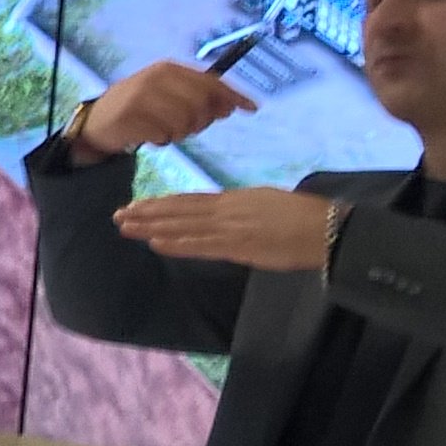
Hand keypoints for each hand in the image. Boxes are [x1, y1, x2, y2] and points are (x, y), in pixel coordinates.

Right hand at [73, 57, 249, 153]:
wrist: (98, 121)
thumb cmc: (141, 107)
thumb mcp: (169, 94)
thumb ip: (198, 97)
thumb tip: (231, 107)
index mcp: (169, 69)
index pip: (211, 81)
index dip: (233, 95)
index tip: (252, 109)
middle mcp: (156, 78)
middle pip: (202, 103)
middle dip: (202, 121)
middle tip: (190, 128)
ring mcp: (142, 96)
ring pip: (184, 121)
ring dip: (180, 133)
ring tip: (168, 132)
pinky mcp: (130, 116)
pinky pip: (163, 135)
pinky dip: (162, 140)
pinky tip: (152, 137)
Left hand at [116, 188, 339, 270]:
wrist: (327, 227)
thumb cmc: (305, 217)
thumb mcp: (267, 203)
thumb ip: (243, 208)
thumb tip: (226, 212)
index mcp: (234, 199)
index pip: (191, 201)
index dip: (163, 203)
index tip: (140, 204)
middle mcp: (227, 209)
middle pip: (179, 210)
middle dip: (147, 212)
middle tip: (118, 214)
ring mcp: (230, 227)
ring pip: (182, 225)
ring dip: (151, 226)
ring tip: (125, 226)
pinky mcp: (238, 246)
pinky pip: (200, 244)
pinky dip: (176, 243)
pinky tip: (155, 242)